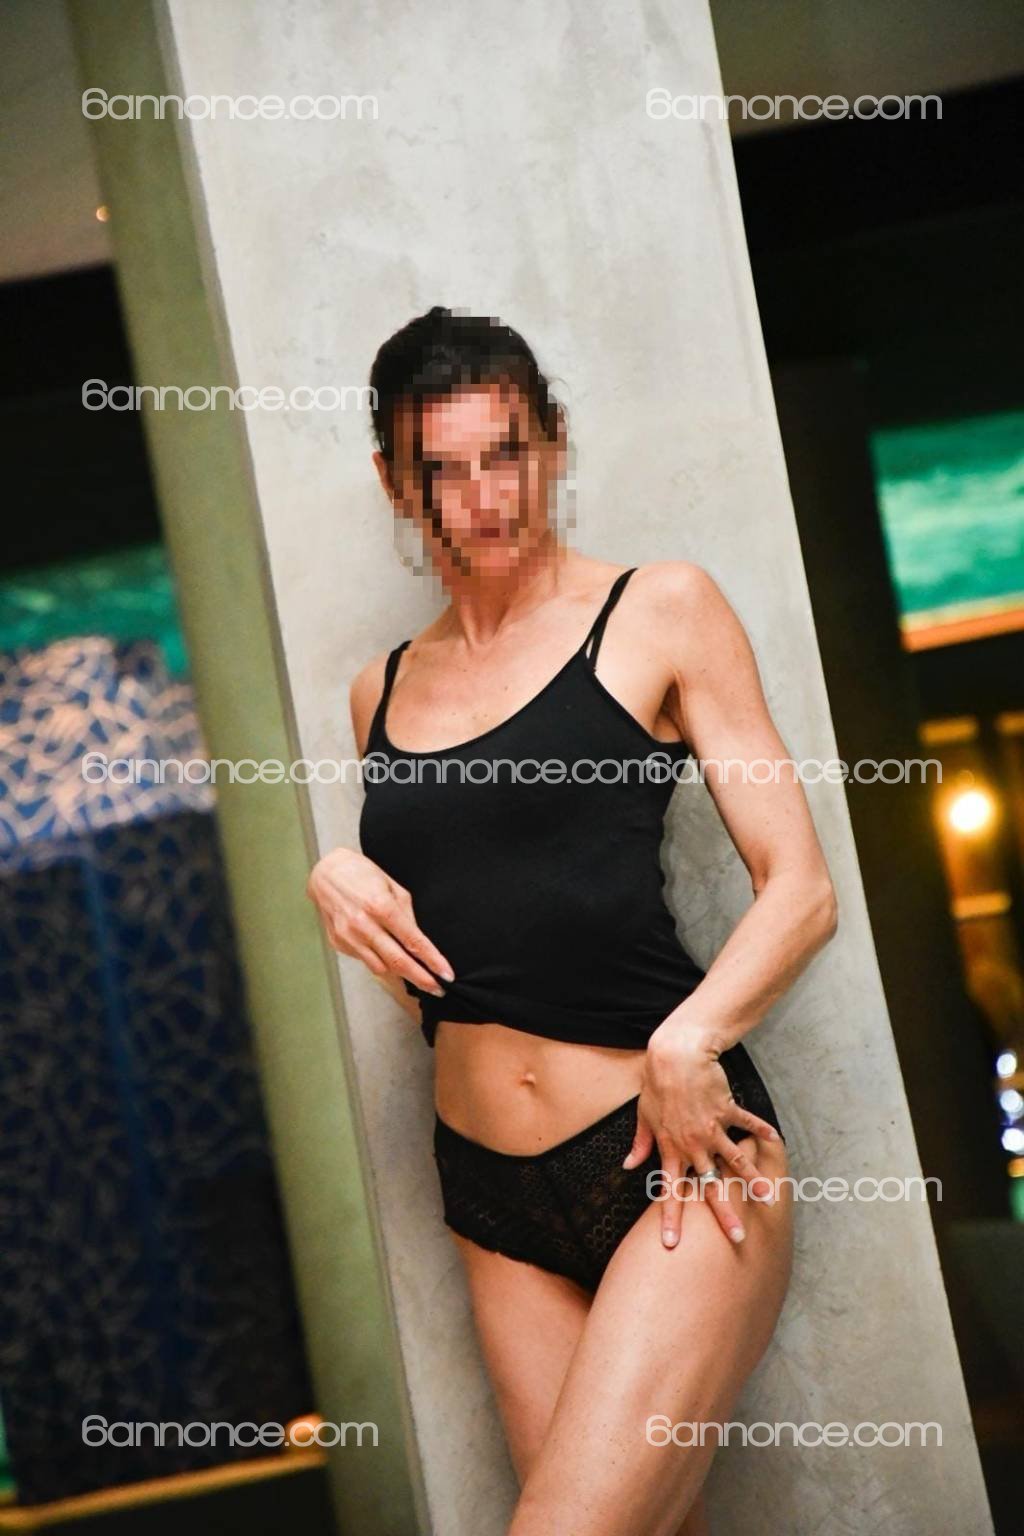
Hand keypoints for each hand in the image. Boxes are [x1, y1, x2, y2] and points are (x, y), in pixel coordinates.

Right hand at [306, 846, 453, 996]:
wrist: (326, 874)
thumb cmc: (362, 875)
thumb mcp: (393, 887)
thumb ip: (407, 915)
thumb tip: (419, 942)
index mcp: (381, 906)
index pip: (413, 941)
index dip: (432, 960)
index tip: (446, 974)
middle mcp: (363, 925)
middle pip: (398, 961)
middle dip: (421, 979)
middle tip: (438, 989)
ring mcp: (348, 937)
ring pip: (381, 967)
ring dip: (400, 972)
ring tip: (414, 971)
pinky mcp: (339, 943)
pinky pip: (365, 960)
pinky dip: (378, 960)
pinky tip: (384, 951)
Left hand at [622, 1024, 778, 1247]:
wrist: (675, 1056)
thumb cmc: (656, 1085)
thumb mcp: (643, 1116)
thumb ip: (640, 1144)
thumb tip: (629, 1164)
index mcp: (671, 1149)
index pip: (670, 1191)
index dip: (671, 1218)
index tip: (672, 1243)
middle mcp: (694, 1145)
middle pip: (710, 1187)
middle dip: (724, 1214)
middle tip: (737, 1238)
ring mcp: (712, 1129)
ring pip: (736, 1161)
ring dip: (753, 1180)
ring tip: (768, 1199)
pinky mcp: (726, 1110)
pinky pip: (746, 1123)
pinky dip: (760, 1130)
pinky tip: (774, 1138)